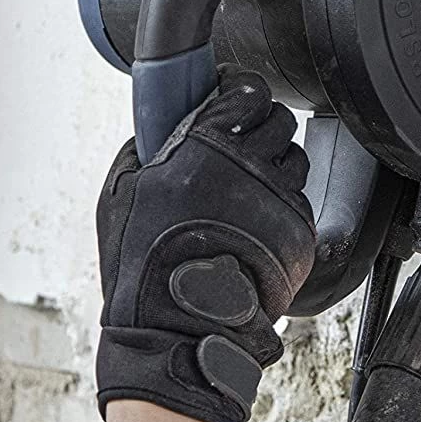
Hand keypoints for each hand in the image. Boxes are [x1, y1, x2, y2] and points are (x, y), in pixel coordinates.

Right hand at [95, 69, 315, 421]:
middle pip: (279, 121)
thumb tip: (158, 129)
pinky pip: (301, 203)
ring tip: (250, 189)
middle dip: (263, 126)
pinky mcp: (298, 234)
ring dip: (276, 166)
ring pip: (296, 160)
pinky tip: (257, 226)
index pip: (245, 92)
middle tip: (244, 144)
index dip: (242, 92)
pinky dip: (283, 208)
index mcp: (202, 147)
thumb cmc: (141, 265)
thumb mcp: (119, 196)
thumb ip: (142, 150)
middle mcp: (247, 167)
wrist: (175, 329)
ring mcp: (277, 201)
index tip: (235, 98)